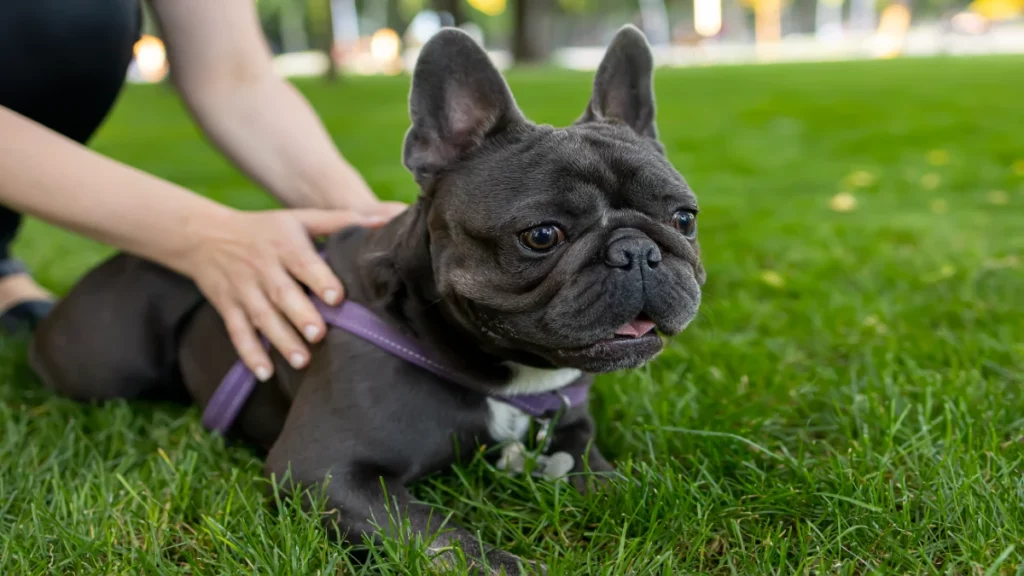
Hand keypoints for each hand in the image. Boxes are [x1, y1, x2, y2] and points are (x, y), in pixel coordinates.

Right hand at [175, 202, 405, 379]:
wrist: (205, 236)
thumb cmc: (266, 229)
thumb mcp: (299, 218)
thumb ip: (340, 221)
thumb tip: (385, 221)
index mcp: (284, 245)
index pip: (302, 262)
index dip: (318, 279)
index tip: (336, 298)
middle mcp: (262, 268)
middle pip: (282, 294)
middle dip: (300, 316)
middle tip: (320, 335)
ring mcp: (243, 290)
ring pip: (261, 318)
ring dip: (280, 340)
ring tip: (302, 361)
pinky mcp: (227, 308)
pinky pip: (237, 333)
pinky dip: (249, 354)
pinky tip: (264, 373)